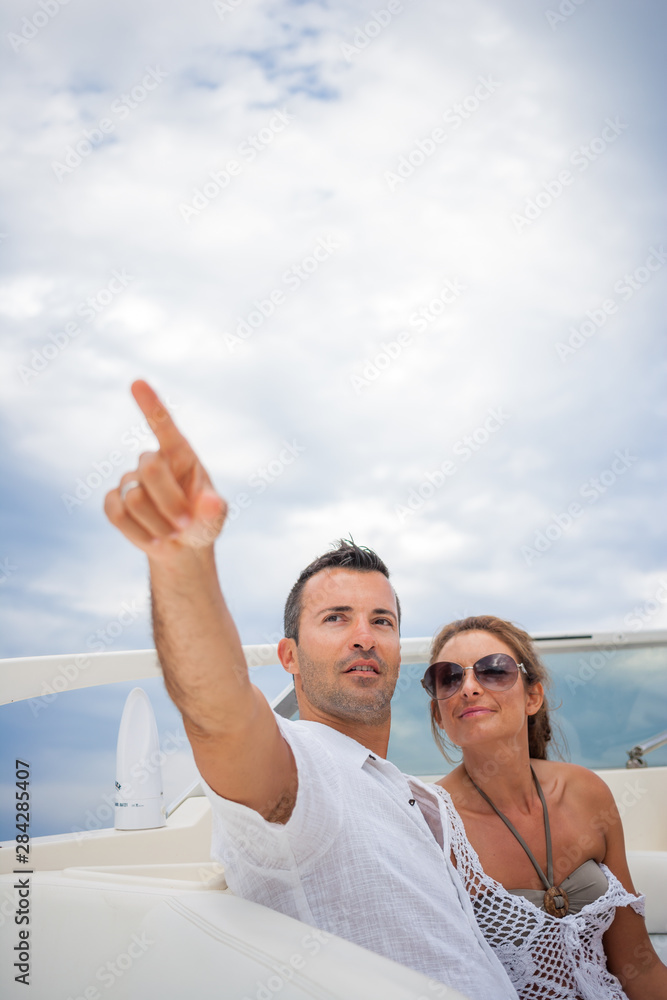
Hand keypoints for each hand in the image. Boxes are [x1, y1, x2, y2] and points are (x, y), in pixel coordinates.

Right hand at [104, 381, 226, 557]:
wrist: (182, 547)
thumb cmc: (203, 523)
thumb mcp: (215, 519)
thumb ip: (214, 510)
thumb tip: (212, 502)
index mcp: (181, 455)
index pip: (164, 425)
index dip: (150, 404)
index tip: (137, 382)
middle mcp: (154, 461)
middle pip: (150, 467)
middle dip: (169, 501)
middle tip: (185, 523)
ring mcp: (131, 480)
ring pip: (133, 498)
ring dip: (156, 523)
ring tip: (171, 532)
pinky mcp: (114, 500)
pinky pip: (116, 512)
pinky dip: (137, 532)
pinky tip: (152, 538)